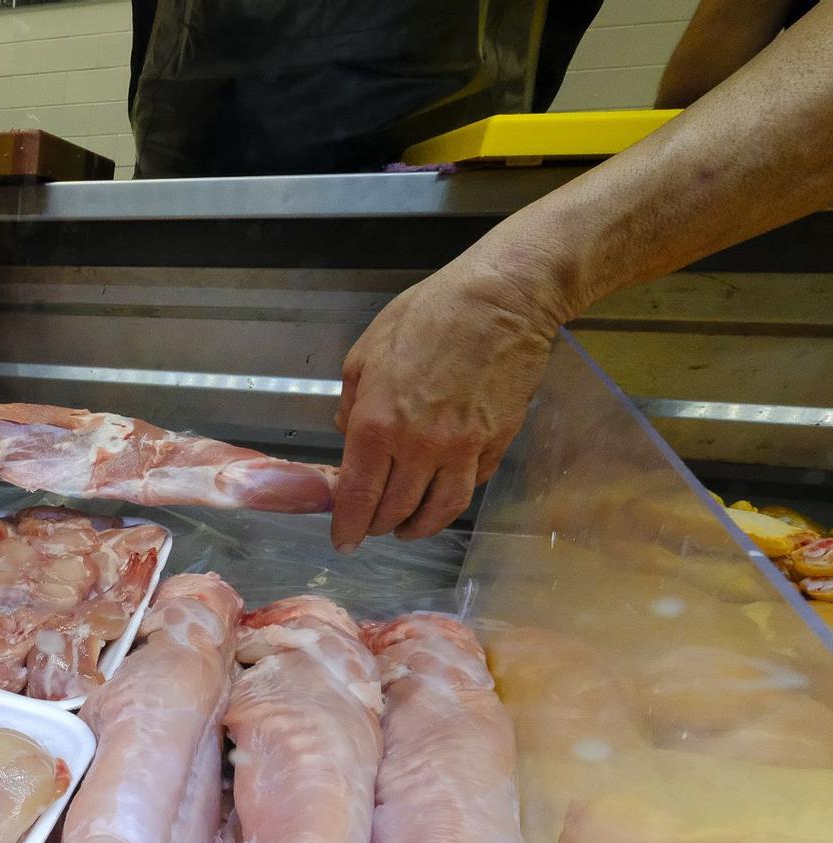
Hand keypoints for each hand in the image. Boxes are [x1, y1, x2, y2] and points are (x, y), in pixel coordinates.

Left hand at [330, 260, 563, 549]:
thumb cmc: (430, 314)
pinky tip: (439, 497)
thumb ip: (352, 402)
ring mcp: (463, 449)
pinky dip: (451, 500)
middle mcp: (419, 447)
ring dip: (417, 527)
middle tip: (369, 528)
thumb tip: (349, 435)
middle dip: (377, 526)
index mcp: (377, 424)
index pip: (358, 496)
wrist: (502, 299)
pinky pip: (470, 487)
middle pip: (395, 511)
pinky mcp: (496, 444)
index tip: (342, 540)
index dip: (348, 526)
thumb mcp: (366, 352)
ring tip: (405, 528)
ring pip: (438, 511)